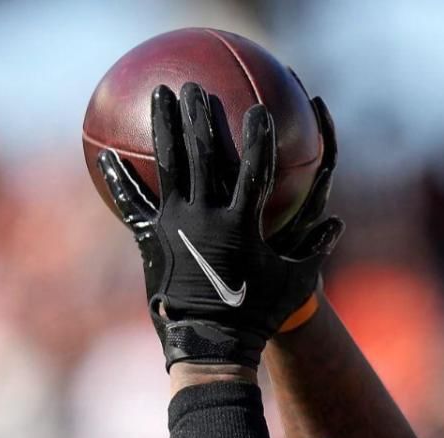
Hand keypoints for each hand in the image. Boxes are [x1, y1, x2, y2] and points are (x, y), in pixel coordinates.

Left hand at [96, 83, 342, 368]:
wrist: (211, 345)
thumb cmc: (259, 316)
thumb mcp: (295, 283)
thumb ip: (316, 248)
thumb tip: (338, 224)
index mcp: (243, 225)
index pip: (256, 169)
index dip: (260, 138)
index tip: (260, 110)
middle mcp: (206, 218)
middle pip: (203, 154)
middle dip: (199, 116)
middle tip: (195, 87)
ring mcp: (174, 225)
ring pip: (167, 165)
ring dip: (164, 126)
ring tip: (160, 95)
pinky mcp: (152, 238)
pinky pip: (133, 202)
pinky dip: (119, 178)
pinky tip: (104, 155)